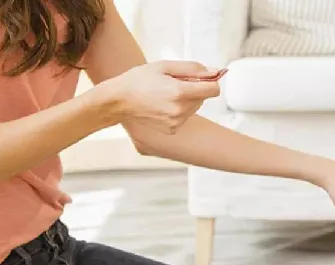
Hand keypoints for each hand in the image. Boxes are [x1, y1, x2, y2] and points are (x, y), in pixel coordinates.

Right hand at [98, 60, 221, 134]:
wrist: (119, 100)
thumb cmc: (139, 79)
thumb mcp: (165, 66)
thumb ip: (193, 68)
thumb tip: (215, 72)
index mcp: (179, 92)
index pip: (213, 89)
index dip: (211, 81)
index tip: (204, 77)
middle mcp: (180, 110)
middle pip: (204, 98)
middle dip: (195, 89)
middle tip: (174, 83)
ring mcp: (176, 122)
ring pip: (195, 108)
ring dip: (187, 100)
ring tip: (166, 94)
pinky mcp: (172, 129)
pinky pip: (185, 117)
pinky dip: (179, 110)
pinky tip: (163, 105)